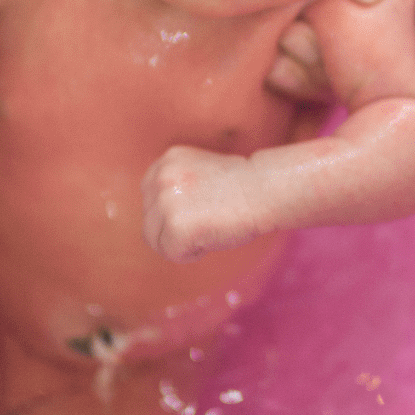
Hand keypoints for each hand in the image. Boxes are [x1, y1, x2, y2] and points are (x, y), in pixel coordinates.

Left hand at [141, 146, 264, 262]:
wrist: (264, 190)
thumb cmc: (241, 186)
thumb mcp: (198, 174)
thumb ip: (174, 187)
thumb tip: (157, 220)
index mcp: (165, 161)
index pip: (149, 200)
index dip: (172, 213)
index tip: (199, 209)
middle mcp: (160, 177)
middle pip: (149, 222)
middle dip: (174, 230)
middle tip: (207, 220)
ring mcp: (166, 201)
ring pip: (155, 240)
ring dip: (181, 242)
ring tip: (209, 227)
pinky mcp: (176, 225)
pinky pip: (172, 253)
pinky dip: (192, 253)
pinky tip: (212, 236)